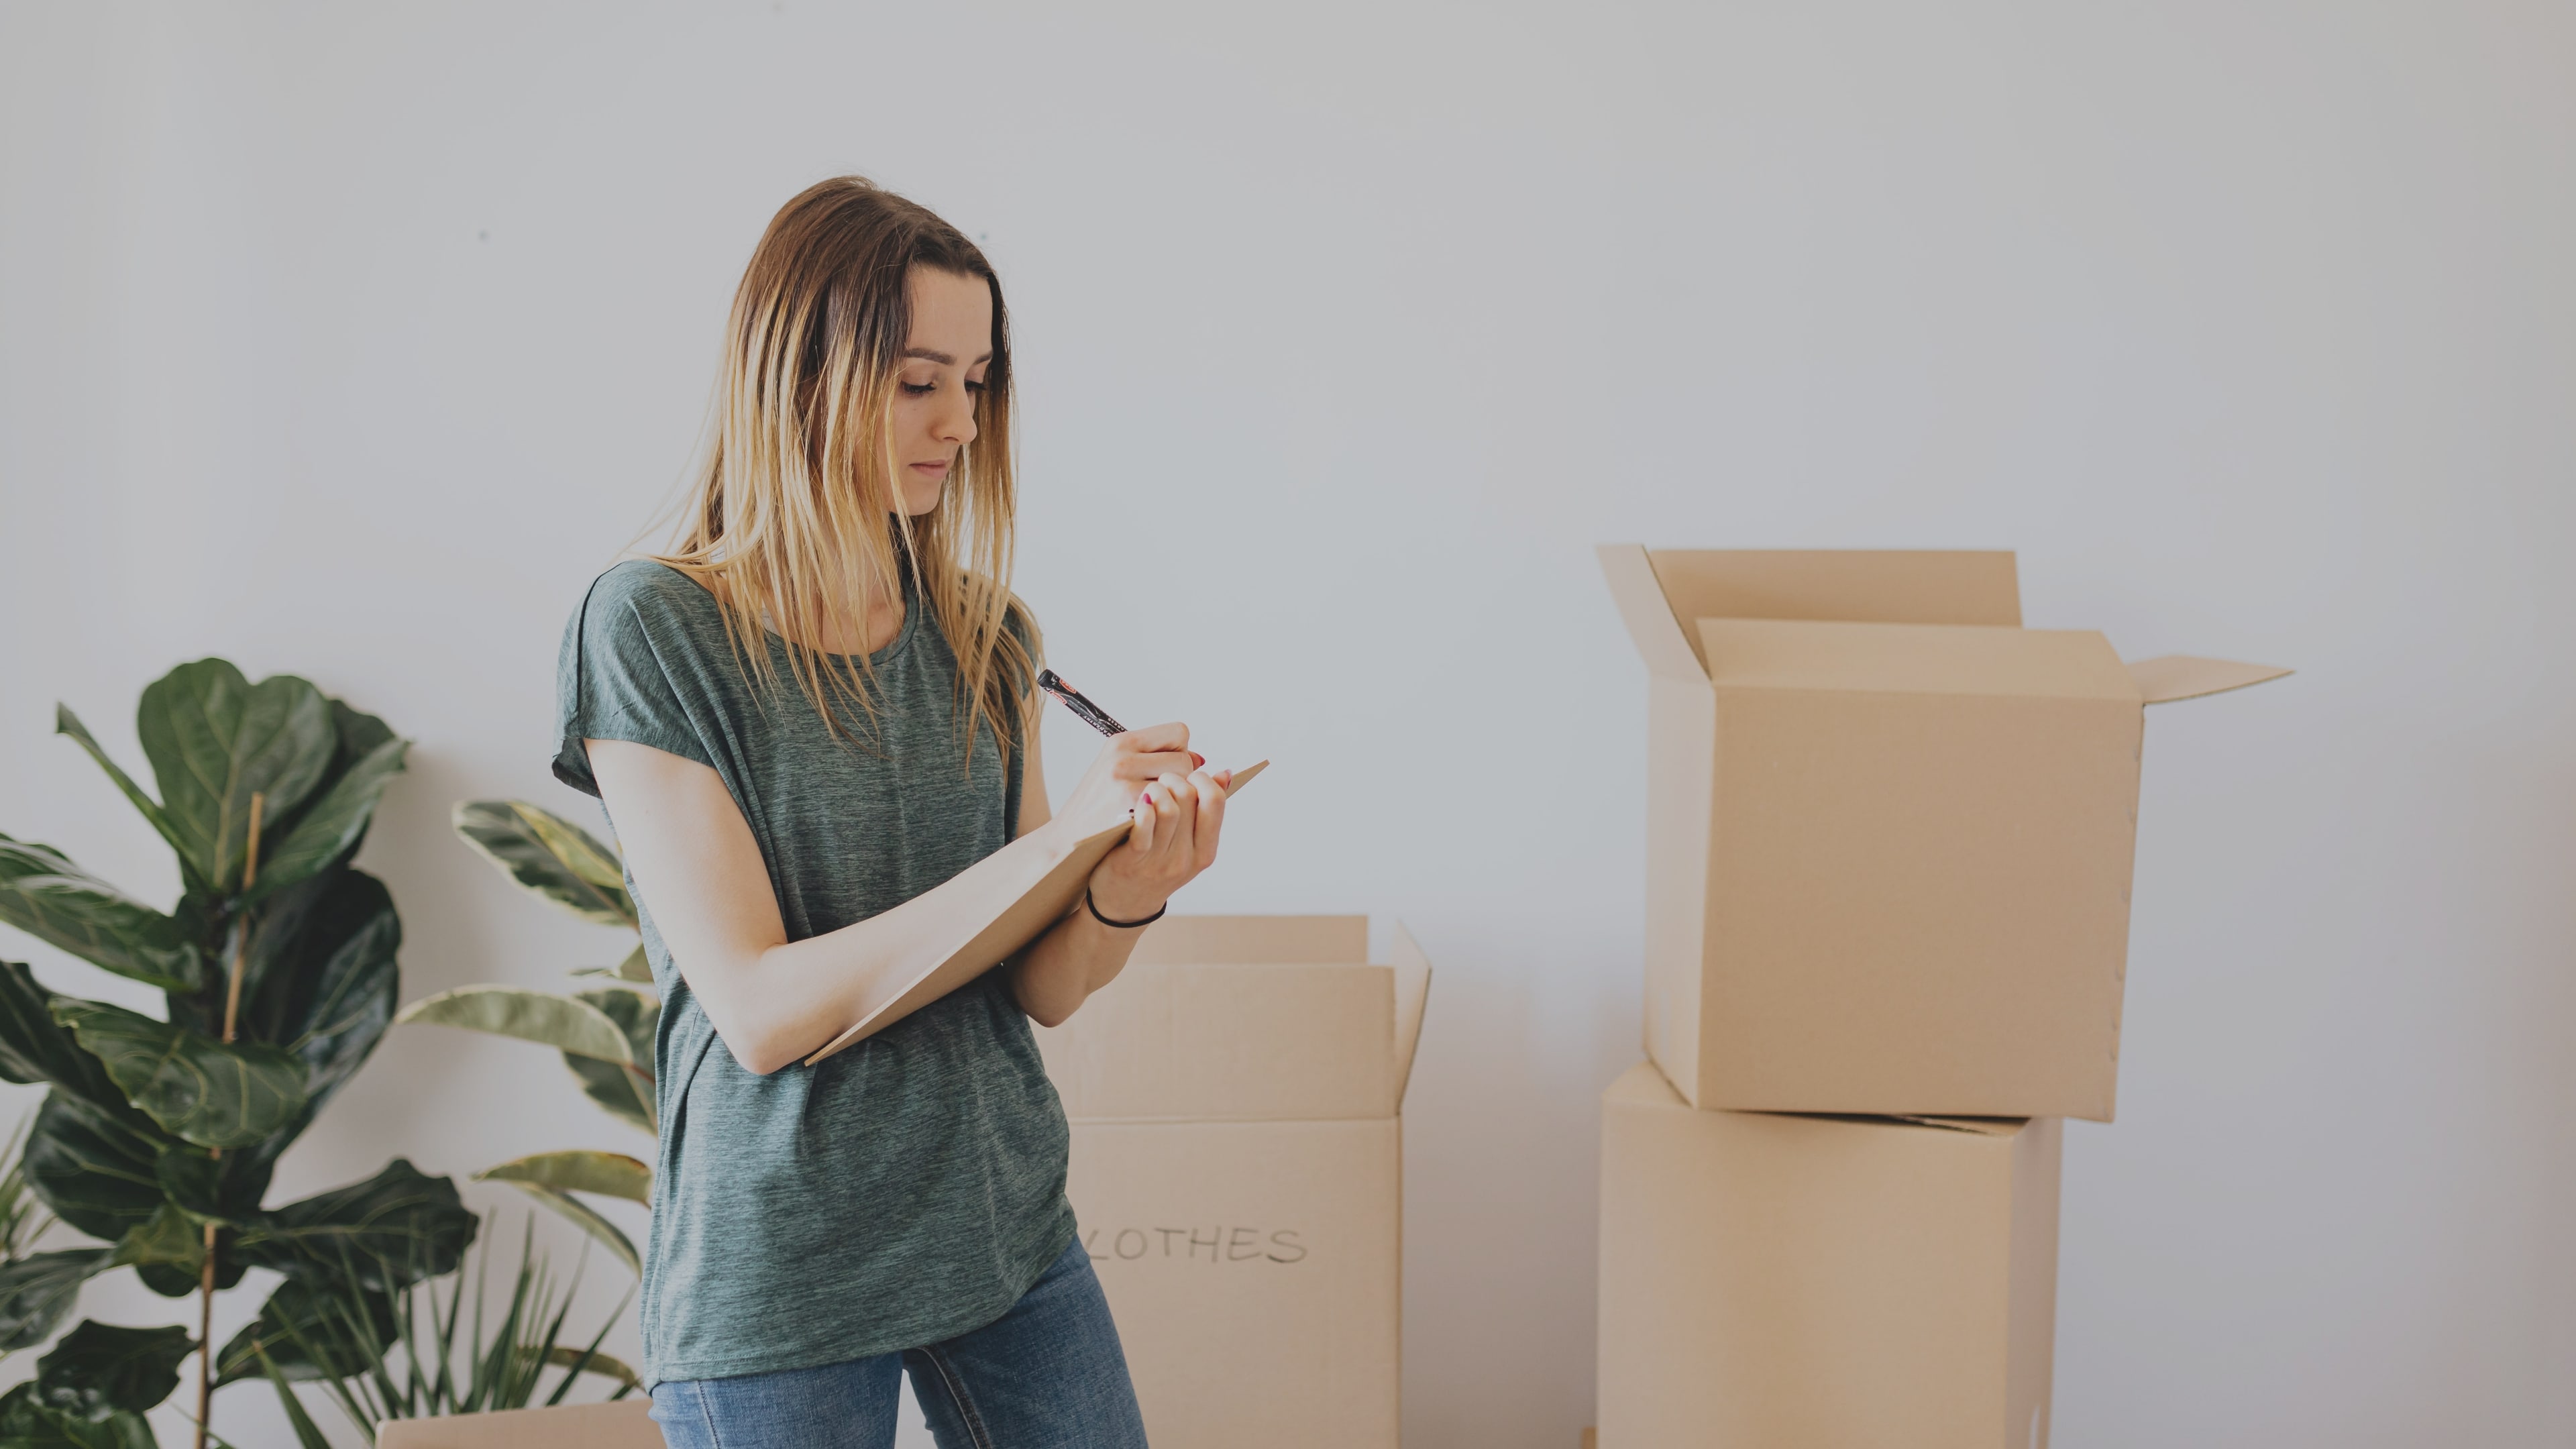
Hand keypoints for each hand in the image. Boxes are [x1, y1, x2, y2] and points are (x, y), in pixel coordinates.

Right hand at [1053, 722, 1201, 837]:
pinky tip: (1151, 824)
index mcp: (1122, 741)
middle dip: (1181, 780)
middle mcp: (1122, 757)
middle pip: (1185, 760)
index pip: (1179, 733)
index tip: (1168, 772)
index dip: (1180, 753)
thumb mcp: (1119, 770)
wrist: (1067, 840)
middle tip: (1161, 798)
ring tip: (1156, 810)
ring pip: (1182, 785)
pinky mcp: (1129, 807)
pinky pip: (1170, 807)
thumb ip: (1157, 759)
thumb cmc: (1100, 806)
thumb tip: (1201, 759)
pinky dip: (1165, 817)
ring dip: (1176, 800)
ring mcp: (1125, 782)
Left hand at [1087, 762, 1230, 922]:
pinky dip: (1143, 808)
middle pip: (1189, 797)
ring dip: (1157, 788)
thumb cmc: (1155, 866)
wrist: (1123, 905)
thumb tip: (1224, 774)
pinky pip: (1144, 827)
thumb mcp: (1188, 846)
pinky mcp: (1132, 860)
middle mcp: (1186, 858)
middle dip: (1175, 778)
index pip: (1215, 801)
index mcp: (1205, 851)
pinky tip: (1141, 801)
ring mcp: (1160, 861)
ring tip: (1150, 790)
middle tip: (1164, 780)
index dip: (1203, 779)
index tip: (1190, 776)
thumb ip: (1204, 813)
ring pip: (1168, 808)